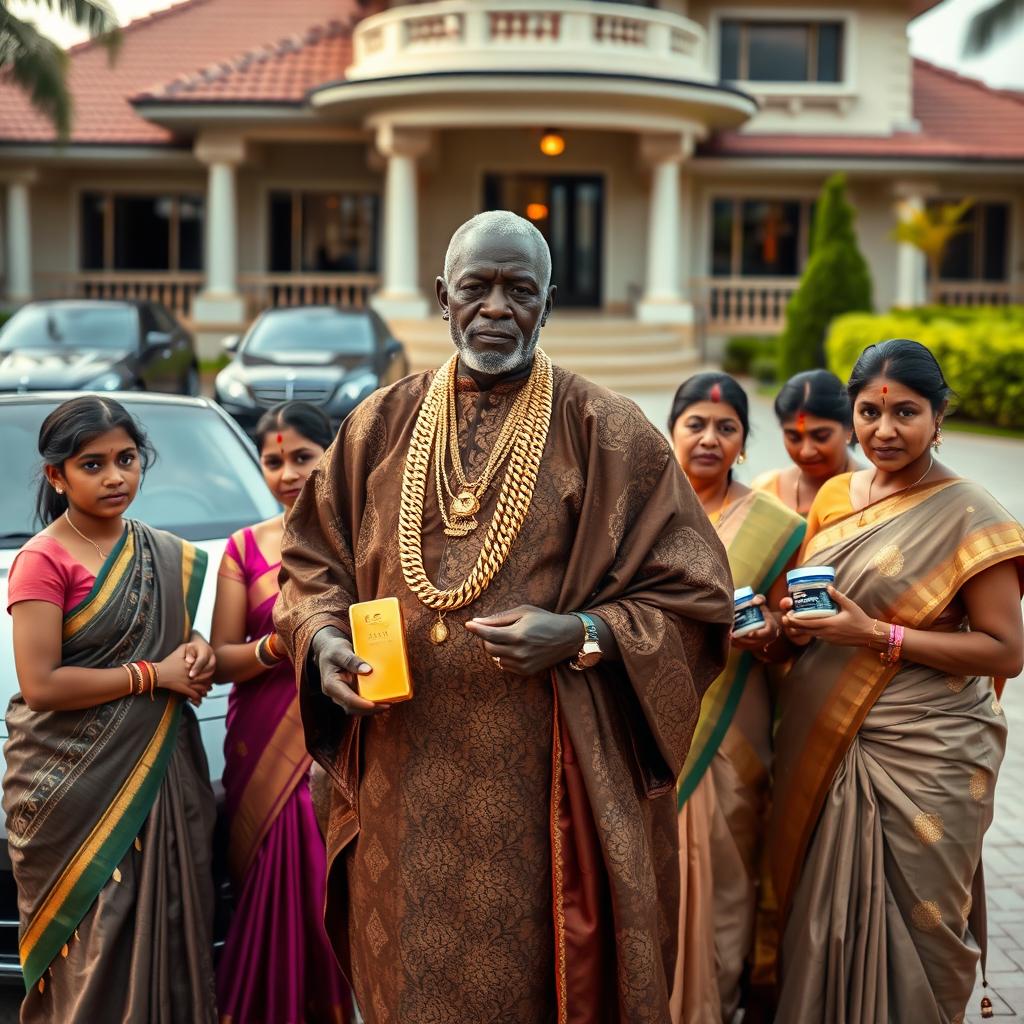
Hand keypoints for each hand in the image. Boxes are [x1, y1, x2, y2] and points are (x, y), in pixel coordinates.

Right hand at [156, 645, 213, 703]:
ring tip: (206, 691)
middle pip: (206, 679)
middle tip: (210, 684)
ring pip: (202, 688)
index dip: (210, 671)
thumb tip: (196, 652)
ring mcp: (188, 683)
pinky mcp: (183, 689)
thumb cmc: (168, 661)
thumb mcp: (180, 650)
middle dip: (209, 682)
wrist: (157, 673)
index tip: (210, 673)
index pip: (207, 669)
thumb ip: (190, 649)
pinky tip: (199, 700)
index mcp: (193, 665)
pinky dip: (198, 698)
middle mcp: (192, 675)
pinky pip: (194, 695)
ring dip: (205, 690)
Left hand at [184, 633, 215, 680]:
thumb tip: (190, 661)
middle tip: (192, 680)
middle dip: (201, 675)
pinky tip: (198, 684)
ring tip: (194, 682)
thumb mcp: (189, 648)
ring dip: (203, 678)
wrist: (200, 648)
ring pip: (211, 672)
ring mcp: (214, 663)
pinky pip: (212, 675)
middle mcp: (212, 657)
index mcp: (206, 650)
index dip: (197, 668)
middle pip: (209, 667)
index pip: (202, 659)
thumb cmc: (192, 648)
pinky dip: (205, 680)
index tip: (190, 675)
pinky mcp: (213, 668)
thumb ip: (189, 654)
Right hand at [312, 627, 387, 716]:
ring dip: (372, 709)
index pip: (347, 698)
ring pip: (357, 708)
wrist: (328, 650)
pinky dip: (371, 703)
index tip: (374, 704)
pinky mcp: (350, 693)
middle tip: (387, 704)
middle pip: (353, 707)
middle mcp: (336, 693)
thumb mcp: (341, 651)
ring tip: (388, 703)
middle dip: (370, 709)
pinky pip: (360, 702)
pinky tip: (383, 699)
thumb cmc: (333, 650)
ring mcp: (343, 695)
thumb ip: (352, 661)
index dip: (361, 703)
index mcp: (331, 684)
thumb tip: (367, 670)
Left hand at [464, 605, 581, 675]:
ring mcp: (523, 664)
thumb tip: (478, 621)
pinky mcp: (526, 672)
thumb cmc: (544, 620)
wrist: (567, 637)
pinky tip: (513, 648)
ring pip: (495, 658)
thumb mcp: (523, 612)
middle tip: (490, 629)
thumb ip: (499, 618)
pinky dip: (503, 656)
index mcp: (518, 635)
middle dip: (485, 638)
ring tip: (506, 637)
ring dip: (494, 647)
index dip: (476, 629)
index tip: (468, 624)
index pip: (489, 635)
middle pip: (488, 648)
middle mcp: (520, 652)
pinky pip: (504, 665)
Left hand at [731, 597, 780, 650]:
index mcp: (772, 627)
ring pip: (751, 647)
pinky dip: (739, 646)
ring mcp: (762, 644)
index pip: (767, 633)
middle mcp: (769, 638)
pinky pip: (748, 648)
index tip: (749, 634)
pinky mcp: (756, 646)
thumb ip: (759, 599)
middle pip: (756, 642)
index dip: (758, 634)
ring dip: (740, 644)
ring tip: (729, 638)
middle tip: (733, 635)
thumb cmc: (762, 609)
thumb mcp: (761, 602)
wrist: (765, 620)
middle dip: (744, 640)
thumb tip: (754, 601)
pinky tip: (731, 642)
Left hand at [780, 586, 873, 648]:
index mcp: (829, 624)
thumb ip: (838, 596)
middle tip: (784, 620)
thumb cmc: (860, 619)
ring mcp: (828, 639)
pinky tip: (807, 627)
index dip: (796, 621)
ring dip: (800, 630)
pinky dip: (810, 632)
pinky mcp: (831, 642)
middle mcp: (826, 633)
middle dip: (793, 626)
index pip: (808, 624)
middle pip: (805, 631)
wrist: (870, 635)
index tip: (787, 616)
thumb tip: (828, 587)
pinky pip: (817, 636)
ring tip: (792, 624)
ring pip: (810, 635)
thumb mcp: (850, 605)